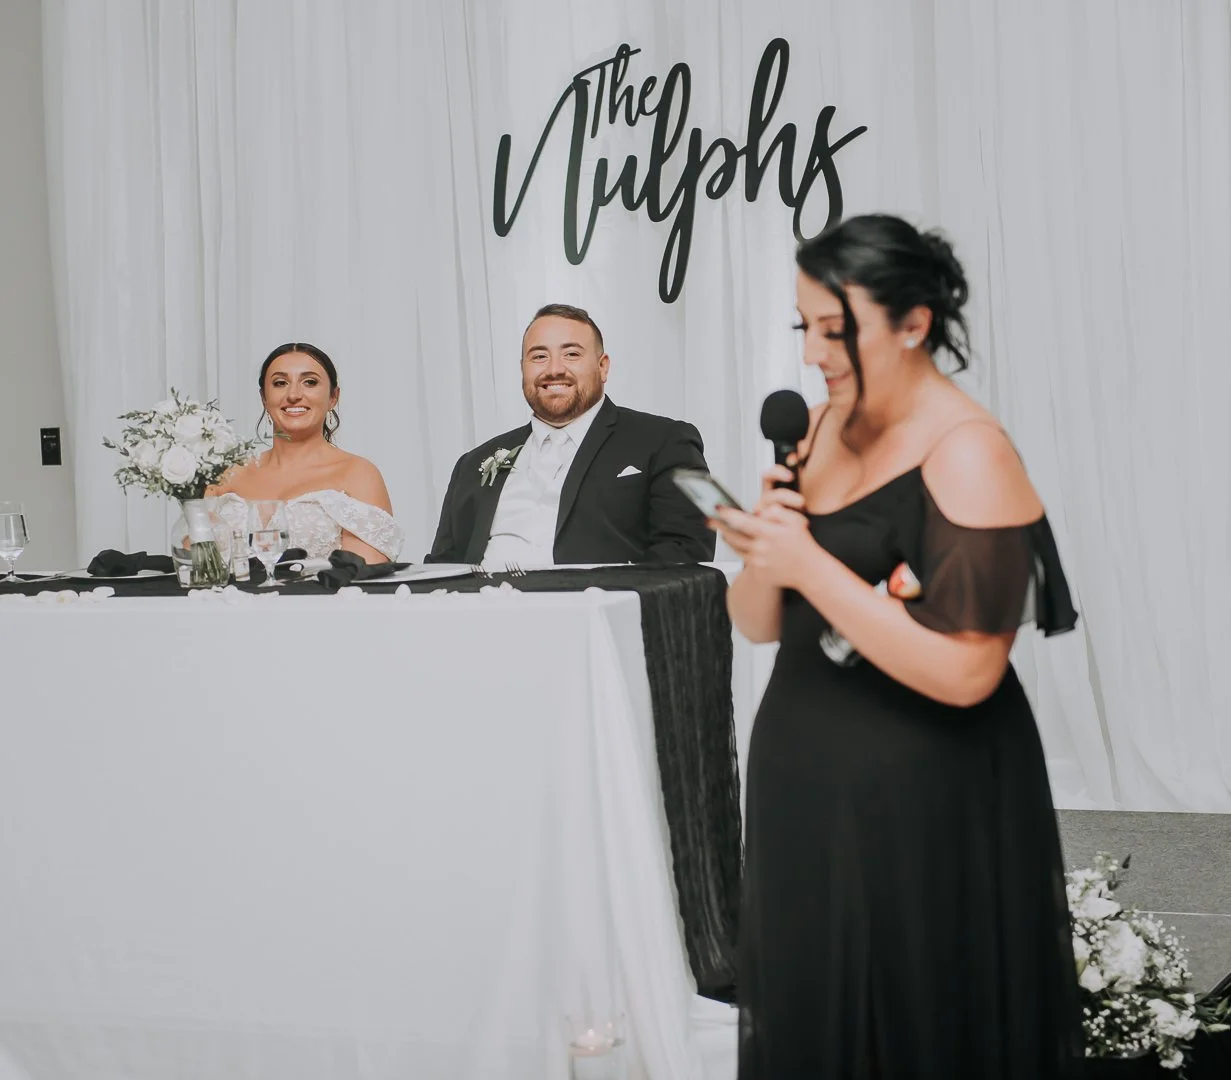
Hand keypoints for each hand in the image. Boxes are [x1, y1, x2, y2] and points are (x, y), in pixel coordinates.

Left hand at [709, 466, 816, 587]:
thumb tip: (764, 510)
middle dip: (718, 525)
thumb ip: (778, 513)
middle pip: (733, 534)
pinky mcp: (758, 570)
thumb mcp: (796, 523)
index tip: (717, 508)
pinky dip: (733, 548)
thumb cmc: (803, 546)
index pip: (742, 521)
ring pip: (735, 546)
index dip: (727, 514)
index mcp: (769, 533)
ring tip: (717, 528)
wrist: (809, 571)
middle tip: (708, 519)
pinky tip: (730, 541)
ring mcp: (758, 560)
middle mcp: (761, 548)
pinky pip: (741, 556)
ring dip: (724, 536)